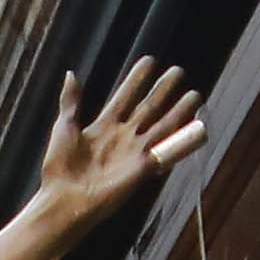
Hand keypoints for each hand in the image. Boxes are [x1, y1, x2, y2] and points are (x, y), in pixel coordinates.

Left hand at [30, 57, 208, 236]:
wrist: (65, 199)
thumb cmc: (61, 167)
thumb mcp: (64, 127)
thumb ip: (71, 102)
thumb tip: (71, 74)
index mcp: (103, 126)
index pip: (125, 96)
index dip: (137, 79)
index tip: (149, 60)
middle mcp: (123, 137)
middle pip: (149, 108)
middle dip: (163, 90)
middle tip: (178, 71)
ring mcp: (135, 152)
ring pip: (163, 126)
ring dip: (179, 111)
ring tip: (195, 95)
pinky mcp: (144, 168)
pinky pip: (168, 152)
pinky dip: (184, 142)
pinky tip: (198, 128)